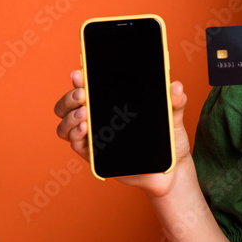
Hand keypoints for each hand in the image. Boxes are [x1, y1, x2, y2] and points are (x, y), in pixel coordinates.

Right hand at [53, 69, 191, 197]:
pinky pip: (77, 145)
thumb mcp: (174, 117)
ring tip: (84, 113)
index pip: (87, 88)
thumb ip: (175, 101)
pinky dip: (75, 136)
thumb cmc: (169, 139)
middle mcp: (98, 119)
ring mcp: (94, 137)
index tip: (79, 73)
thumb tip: (176, 85)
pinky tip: (84, 129)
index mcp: (112, 104)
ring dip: (69, 118)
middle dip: (70, 97)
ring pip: (65, 126)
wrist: (172, 168)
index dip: (79, 80)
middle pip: (68, 106)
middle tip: (83, 94)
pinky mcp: (95, 156)